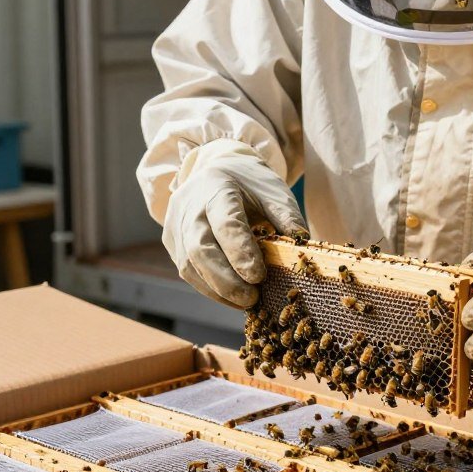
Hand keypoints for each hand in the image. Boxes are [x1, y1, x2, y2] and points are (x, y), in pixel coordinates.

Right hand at [163, 141, 306, 307]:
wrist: (215, 169)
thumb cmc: (249, 184)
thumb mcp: (273, 191)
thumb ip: (287, 217)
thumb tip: (301, 250)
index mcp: (217, 187)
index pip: (226, 223)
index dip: (241, 252)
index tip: (259, 277)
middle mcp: (190, 206)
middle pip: (200, 249)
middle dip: (226, 280)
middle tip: (252, 298)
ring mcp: (176, 224)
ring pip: (189, 265)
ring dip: (217, 289)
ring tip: (245, 301)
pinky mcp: (171, 241)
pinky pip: (187, 270)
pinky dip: (209, 288)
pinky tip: (229, 296)